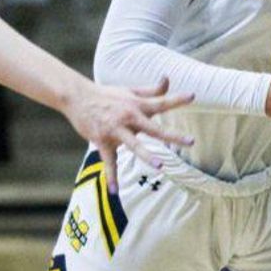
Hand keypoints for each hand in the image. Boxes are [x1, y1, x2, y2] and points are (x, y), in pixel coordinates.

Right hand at [62, 77, 193, 192]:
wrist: (78, 97)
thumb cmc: (107, 94)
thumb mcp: (130, 90)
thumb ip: (151, 89)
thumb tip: (168, 78)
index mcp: (137, 105)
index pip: (160, 102)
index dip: (177, 99)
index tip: (193, 96)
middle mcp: (128, 117)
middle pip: (154, 128)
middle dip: (172, 135)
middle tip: (191, 141)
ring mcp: (115, 130)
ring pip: (133, 145)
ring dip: (146, 155)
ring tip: (160, 165)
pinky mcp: (102, 141)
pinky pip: (109, 162)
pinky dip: (111, 177)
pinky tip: (114, 191)